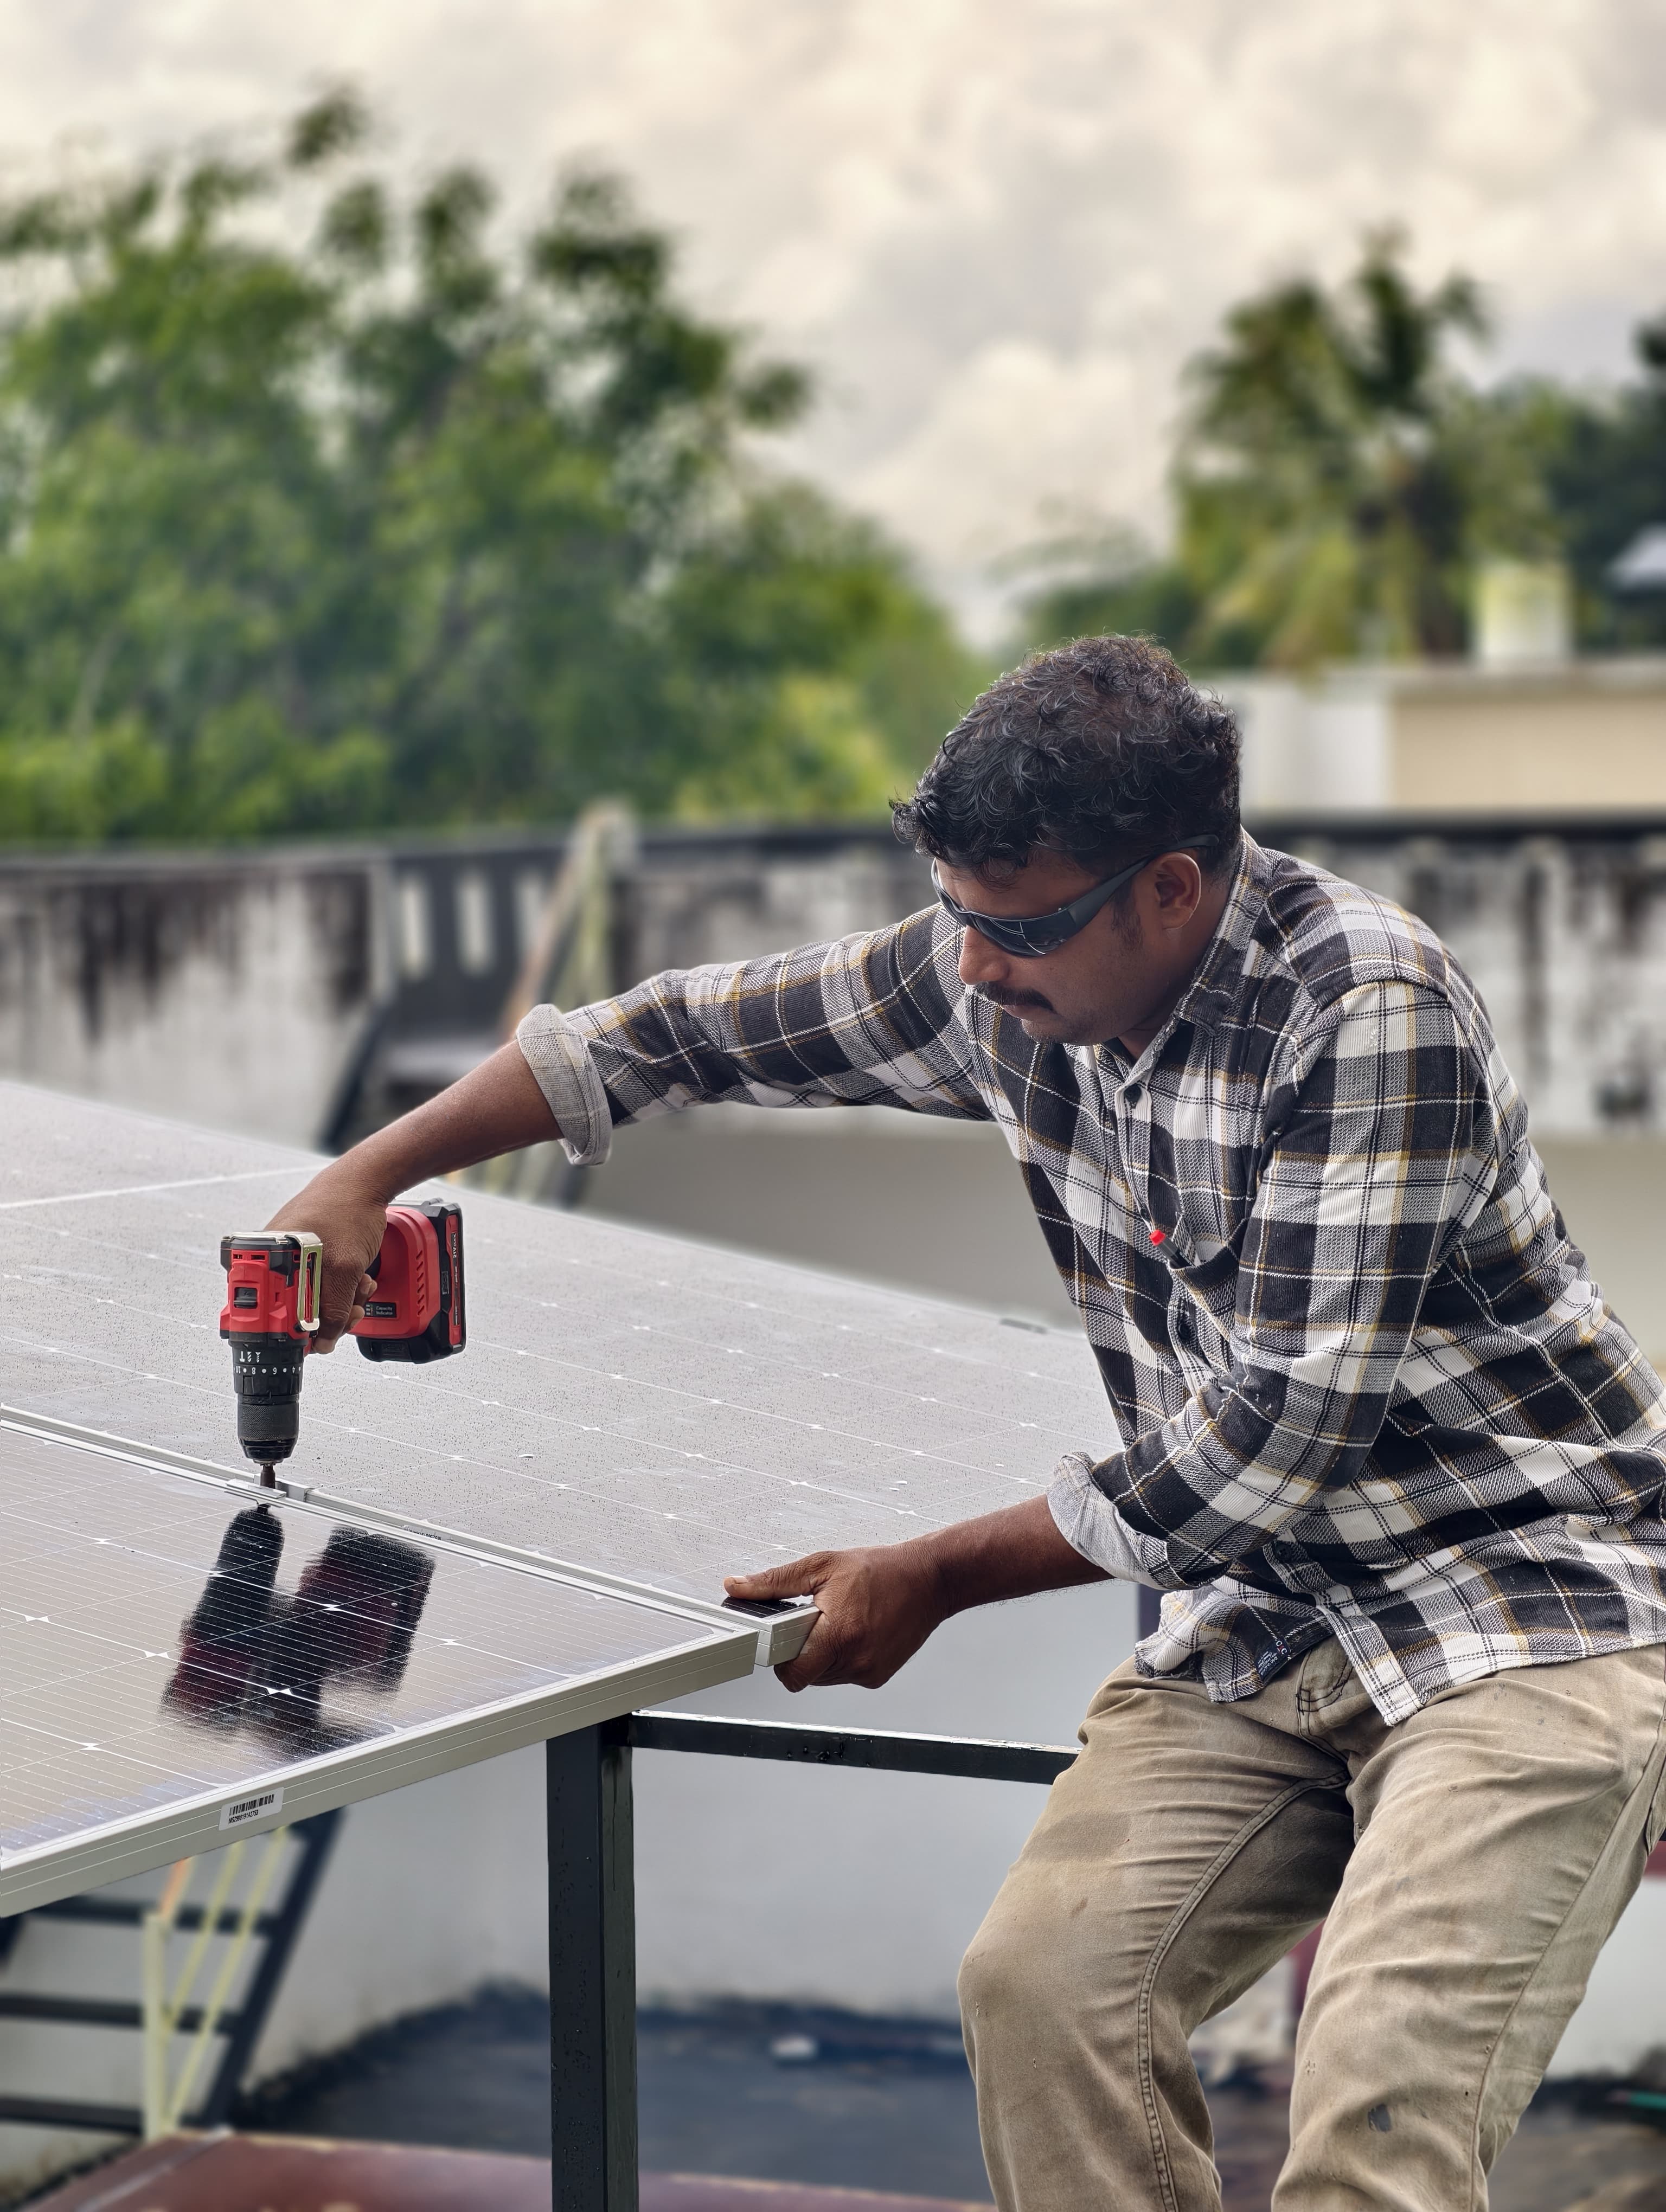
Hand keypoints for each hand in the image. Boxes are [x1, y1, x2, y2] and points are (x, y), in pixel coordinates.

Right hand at [265, 1165, 389, 1351]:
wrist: (363, 1184)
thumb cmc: (345, 1210)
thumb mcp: (343, 1268)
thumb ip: (333, 1308)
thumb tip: (323, 1342)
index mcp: (264, 1259)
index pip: (265, 1314)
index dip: (294, 1332)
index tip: (318, 1339)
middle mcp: (272, 1262)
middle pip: (294, 1314)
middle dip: (328, 1317)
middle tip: (350, 1308)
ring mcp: (291, 1261)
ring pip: (313, 1303)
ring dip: (342, 1303)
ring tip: (359, 1286)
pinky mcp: (309, 1260)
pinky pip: (321, 1288)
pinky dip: (342, 1290)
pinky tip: (358, 1279)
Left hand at [724, 1542, 946, 1692]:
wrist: (929, 1580)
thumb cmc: (880, 1569)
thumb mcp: (822, 1566)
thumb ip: (775, 1582)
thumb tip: (738, 1587)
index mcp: (839, 1634)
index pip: (792, 1674)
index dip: (781, 1658)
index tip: (782, 1639)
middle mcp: (855, 1660)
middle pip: (806, 1675)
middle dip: (803, 1651)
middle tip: (816, 1620)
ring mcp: (869, 1672)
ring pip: (824, 1676)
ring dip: (823, 1655)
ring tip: (840, 1621)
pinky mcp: (878, 1676)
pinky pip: (845, 1675)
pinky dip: (843, 1658)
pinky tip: (856, 1631)